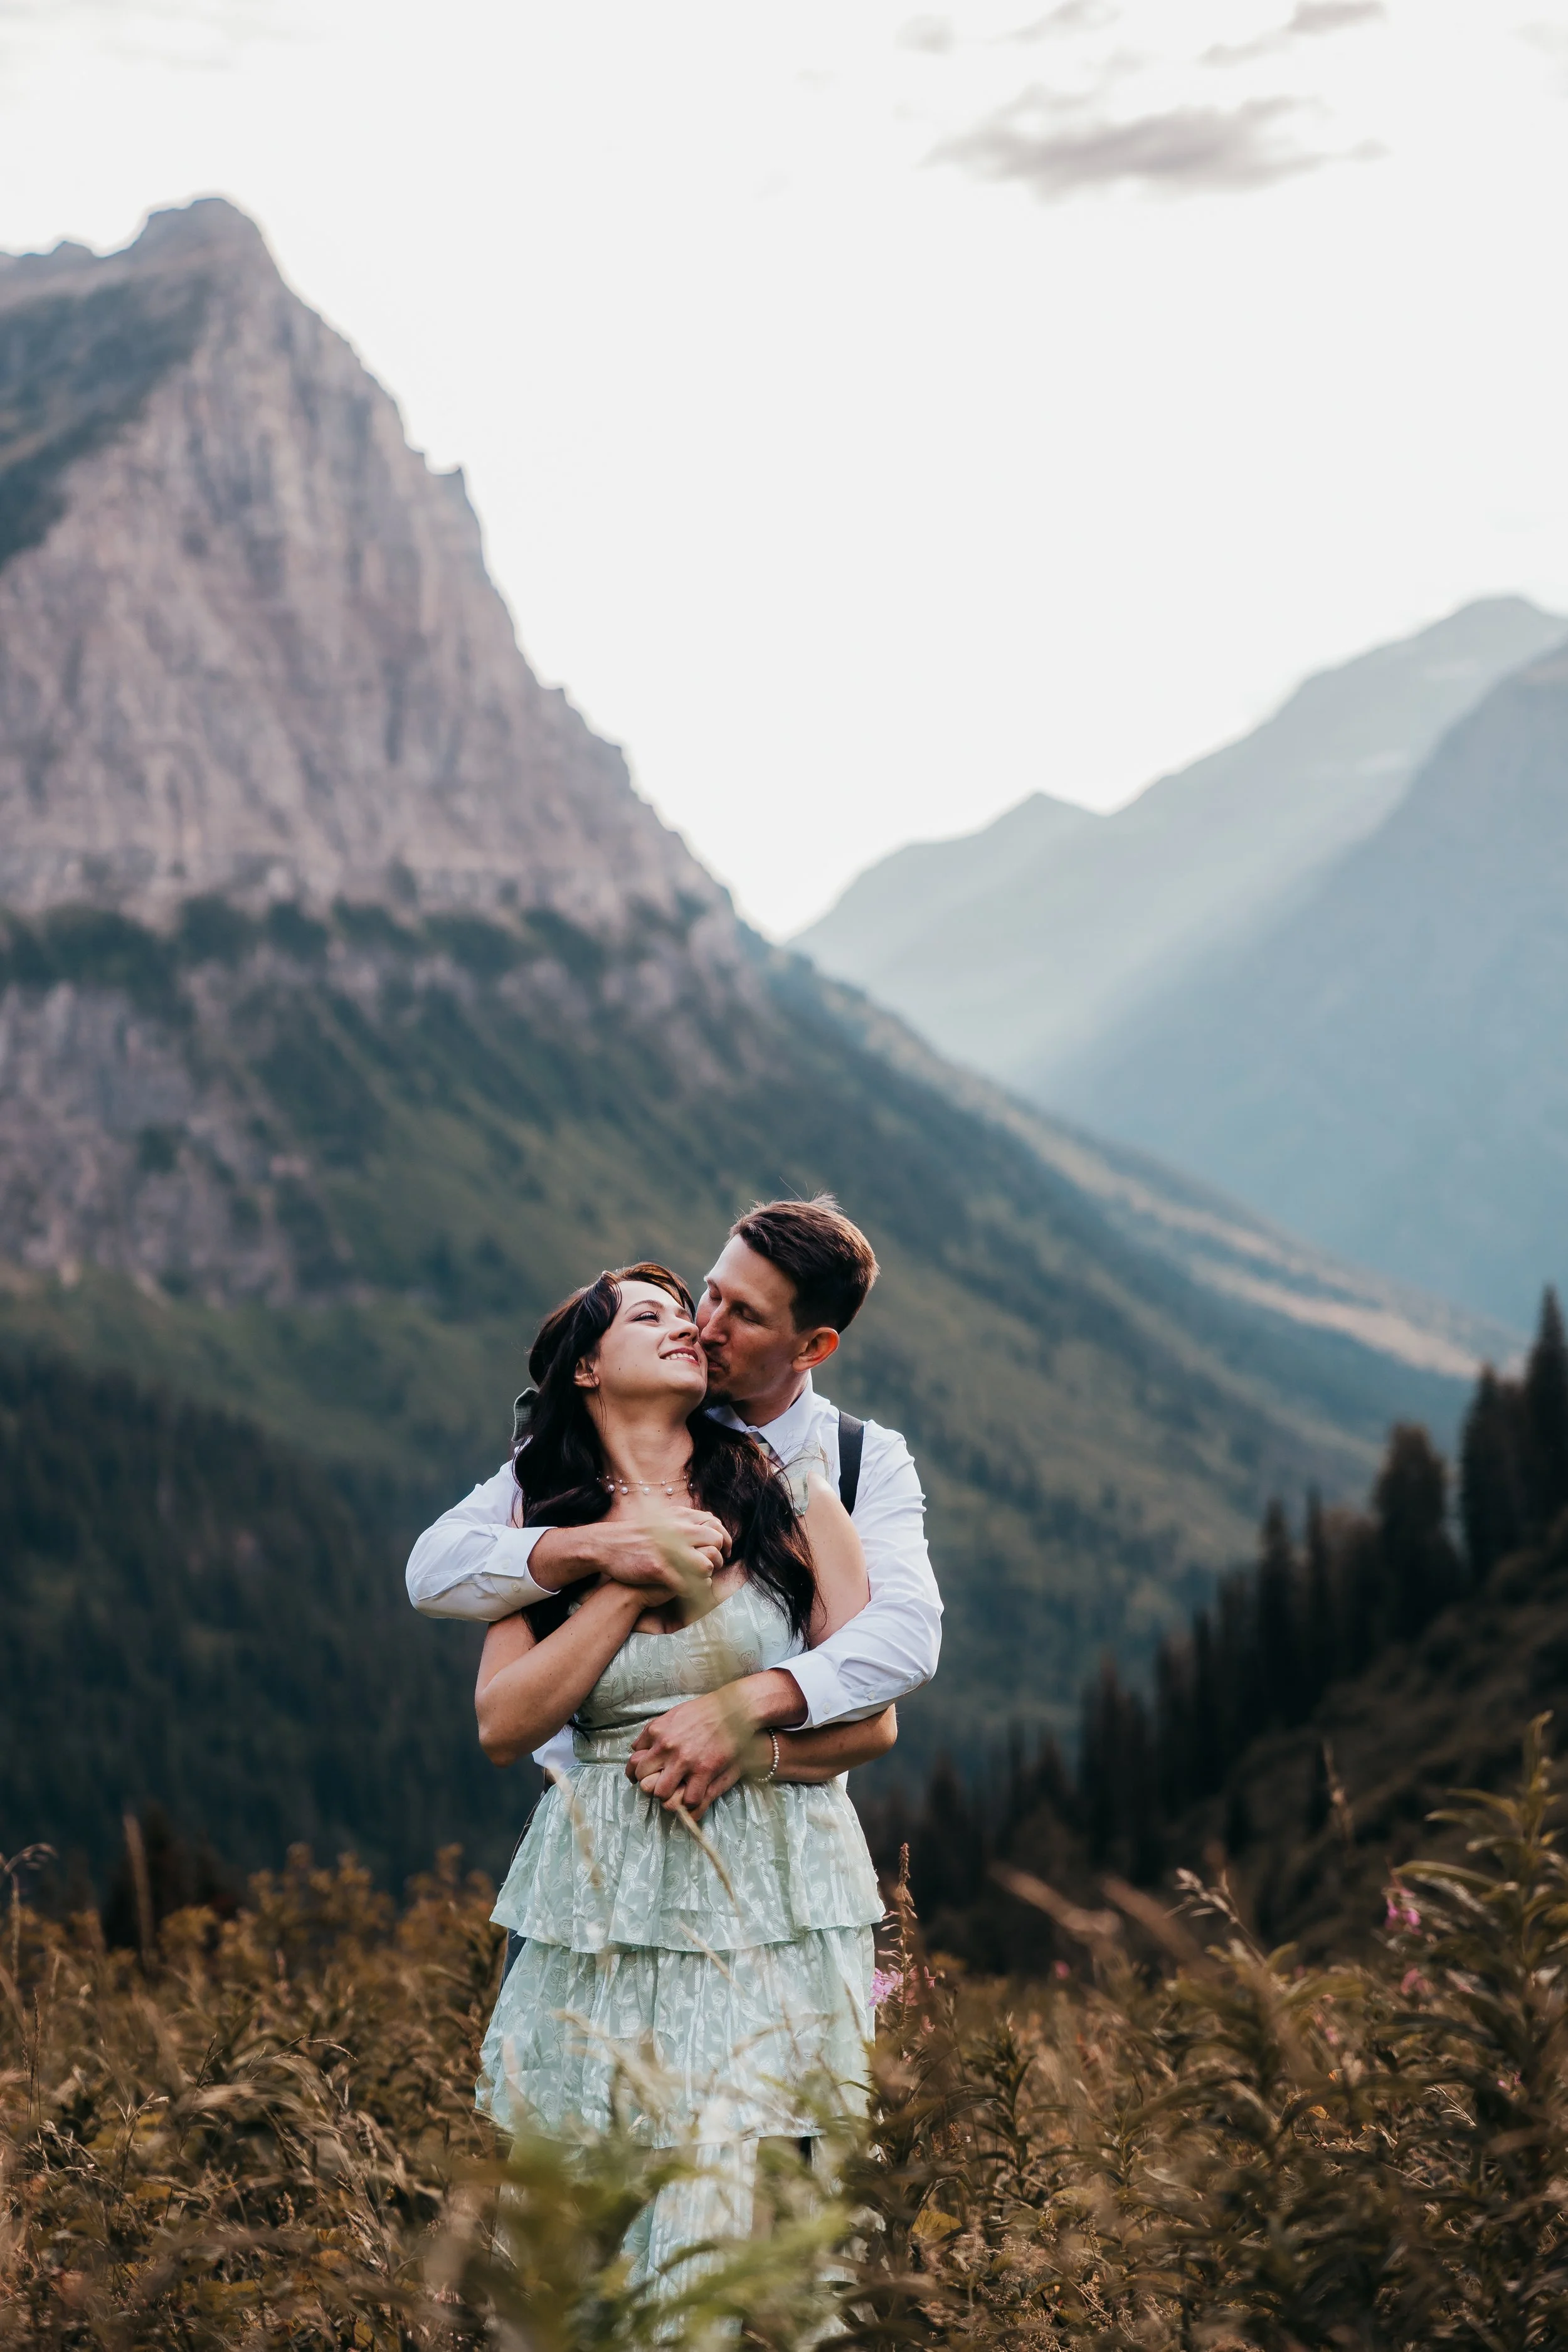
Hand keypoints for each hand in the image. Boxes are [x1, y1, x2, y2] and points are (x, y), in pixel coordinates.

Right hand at [530, 1510, 730, 1594]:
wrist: (607, 1545)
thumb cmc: (635, 1536)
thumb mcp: (659, 1519)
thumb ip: (681, 1521)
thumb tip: (703, 1523)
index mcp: (678, 1519)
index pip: (715, 1525)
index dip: (724, 1540)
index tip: (724, 1551)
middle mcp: (677, 1532)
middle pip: (715, 1543)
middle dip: (719, 1558)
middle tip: (714, 1568)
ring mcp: (669, 1551)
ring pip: (706, 1565)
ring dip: (706, 1575)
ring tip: (699, 1580)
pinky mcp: (660, 1569)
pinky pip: (688, 1584)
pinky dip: (693, 1590)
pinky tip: (688, 1591)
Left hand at [625, 1688, 762, 1817]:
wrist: (734, 1708)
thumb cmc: (704, 1710)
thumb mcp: (672, 1714)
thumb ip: (652, 1731)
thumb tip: (636, 1748)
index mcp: (657, 1732)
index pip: (634, 1762)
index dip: (635, 1775)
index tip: (638, 1779)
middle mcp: (667, 1747)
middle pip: (645, 1781)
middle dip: (651, 1787)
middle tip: (661, 1786)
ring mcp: (685, 1760)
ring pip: (663, 1794)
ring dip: (669, 1797)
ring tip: (677, 1793)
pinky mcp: (704, 1770)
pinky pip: (689, 1799)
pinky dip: (690, 1802)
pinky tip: (694, 1796)